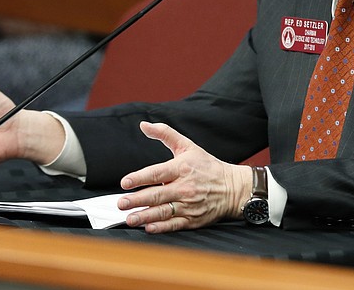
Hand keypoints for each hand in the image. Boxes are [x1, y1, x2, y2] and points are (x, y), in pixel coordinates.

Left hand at [118, 121, 251, 232]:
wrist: (232, 188)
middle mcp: (185, 187)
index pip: (157, 172)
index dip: (140, 178)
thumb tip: (144, 125)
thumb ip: (165, 133)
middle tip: (121, 203)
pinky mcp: (193, 219)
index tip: (125, 182)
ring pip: (163, 212)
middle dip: (137, 200)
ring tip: (130, 218)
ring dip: (144, 216)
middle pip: (157, 195)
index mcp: (182, 168)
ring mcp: (189, 205)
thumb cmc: (207, 166)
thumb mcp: (188, 146)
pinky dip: (161, 227)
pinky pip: (174, 224)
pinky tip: (149, 228)